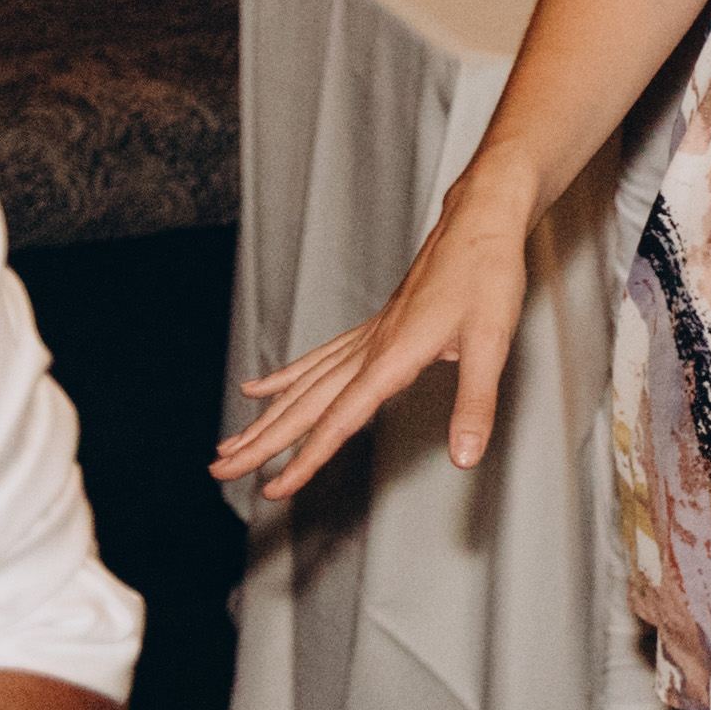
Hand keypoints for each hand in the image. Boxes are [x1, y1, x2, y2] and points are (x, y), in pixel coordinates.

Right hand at [211, 183, 537, 499]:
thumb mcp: (492, 342)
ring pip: (303, 384)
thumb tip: (465, 457)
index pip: (338, 420)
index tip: (273, 488)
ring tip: (229, 445)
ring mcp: (368, 336)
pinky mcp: (375, 327)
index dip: (305, 459)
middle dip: (261, 442)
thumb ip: (475, 403)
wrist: (480, 221)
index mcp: (391, 357)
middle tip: (218, 471)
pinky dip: (286, 377)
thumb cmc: (488, 275)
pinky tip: (259, 389)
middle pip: (304, 406)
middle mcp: (370, 348)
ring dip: (265, 418)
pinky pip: (319, 359)